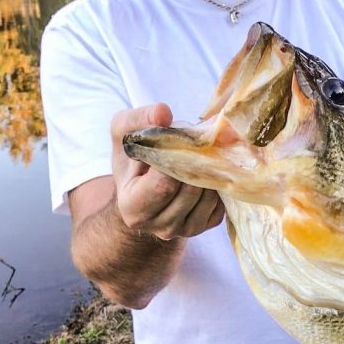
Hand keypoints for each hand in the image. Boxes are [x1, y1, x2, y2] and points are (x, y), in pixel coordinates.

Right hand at [111, 103, 224, 239]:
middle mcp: (159, 227)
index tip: (176, 142)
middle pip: (189, 191)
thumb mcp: (124, 135)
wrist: (142, 191)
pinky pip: (219, 205)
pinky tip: (205, 173)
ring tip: (200, 158)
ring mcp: (184, 230)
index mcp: (133, 208)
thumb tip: (164, 113)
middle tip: (194, 146)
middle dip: (194, 164)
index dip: (174, 160)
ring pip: (207, 198)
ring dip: (208, 173)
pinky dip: (216, 186)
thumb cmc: (133, 160)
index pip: (164, 184)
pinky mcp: (204, 227)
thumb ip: (137, 120)